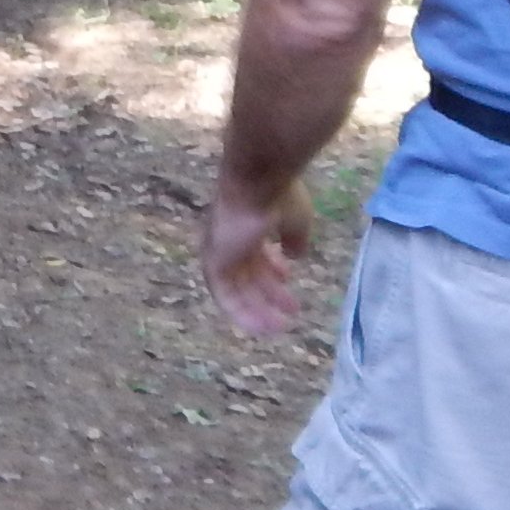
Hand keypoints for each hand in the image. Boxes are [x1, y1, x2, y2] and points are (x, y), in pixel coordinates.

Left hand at [202, 171, 315, 333]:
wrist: (257, 182)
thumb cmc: (278, 196)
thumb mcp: (296, 219)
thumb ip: (294, 239)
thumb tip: (295, 257)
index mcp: (247, 224)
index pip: (256, 252)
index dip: (272, 268)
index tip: (290, 279)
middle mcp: (230, 238)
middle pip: (248, 272)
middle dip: (269, 292)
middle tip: (292, 309)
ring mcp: (220, 250)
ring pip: (237, 288)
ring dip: (257, 309)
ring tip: (280, 327)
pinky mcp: (214, 263)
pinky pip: (224, 296)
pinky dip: (241, 313)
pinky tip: (261, 327)